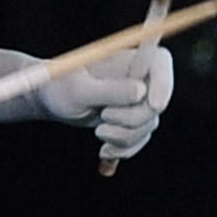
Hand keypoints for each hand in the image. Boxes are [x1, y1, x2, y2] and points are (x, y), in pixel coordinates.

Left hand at [41, 44, 173, 161]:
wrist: (52, 101)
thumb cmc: (59, 87)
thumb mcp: (80, 91)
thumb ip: (109, 90)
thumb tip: (141, 92)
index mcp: (129, 59)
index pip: (160, 62)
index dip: (164, 82)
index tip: (154, 105)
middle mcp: (138, 78)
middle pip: (157, 103)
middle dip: (132, 119)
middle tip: (104, 118)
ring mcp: (137, 102)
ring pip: (147, 126)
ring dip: (123, 137)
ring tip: (97, 132)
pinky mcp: (132, 122)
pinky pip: (138, 141)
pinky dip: (122, 151)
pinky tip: (104, 157)